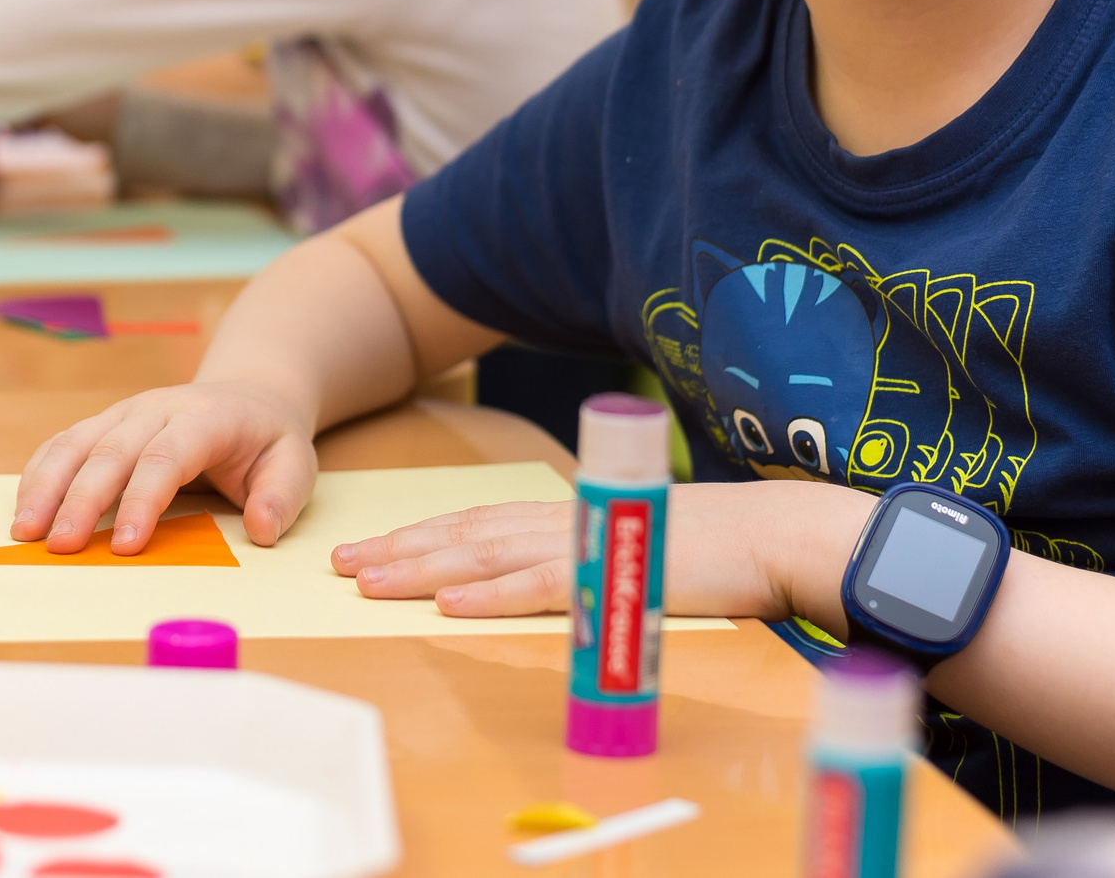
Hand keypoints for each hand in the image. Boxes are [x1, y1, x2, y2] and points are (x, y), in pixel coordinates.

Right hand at [12, 381, 318, 553]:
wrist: (248, 394)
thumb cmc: (267, 439)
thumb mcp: (294, 464)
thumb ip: (281, 496)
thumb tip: (260, 530)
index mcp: (206, 418)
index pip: (167, 456)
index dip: (143, 499)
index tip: (123, 545)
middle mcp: (157, 409)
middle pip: (111, 450)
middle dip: (82, 498)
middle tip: (60, 545)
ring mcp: (125, 413)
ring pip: (77, 442)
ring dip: (47, 485)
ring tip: (25, 531)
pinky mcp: (105, 424)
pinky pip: (64, 443)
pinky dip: (40, 473)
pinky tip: (24, 508)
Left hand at [329, 484, 872, 621]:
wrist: (774, 533)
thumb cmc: (711, 545)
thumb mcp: (628, 541)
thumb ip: (583, 553)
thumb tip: (544, 574)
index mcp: (566, 510)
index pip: (476, 520)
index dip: (419, 533)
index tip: (368, 547)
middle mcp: (564, 518)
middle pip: (464, 532)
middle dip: (398, 547)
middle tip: (340, 562)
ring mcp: (585, 542)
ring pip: (485, 554)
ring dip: (423, 567)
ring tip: (370, 581)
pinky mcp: (611, 572)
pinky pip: (538, 586)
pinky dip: (489, 592)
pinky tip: (447, 602)